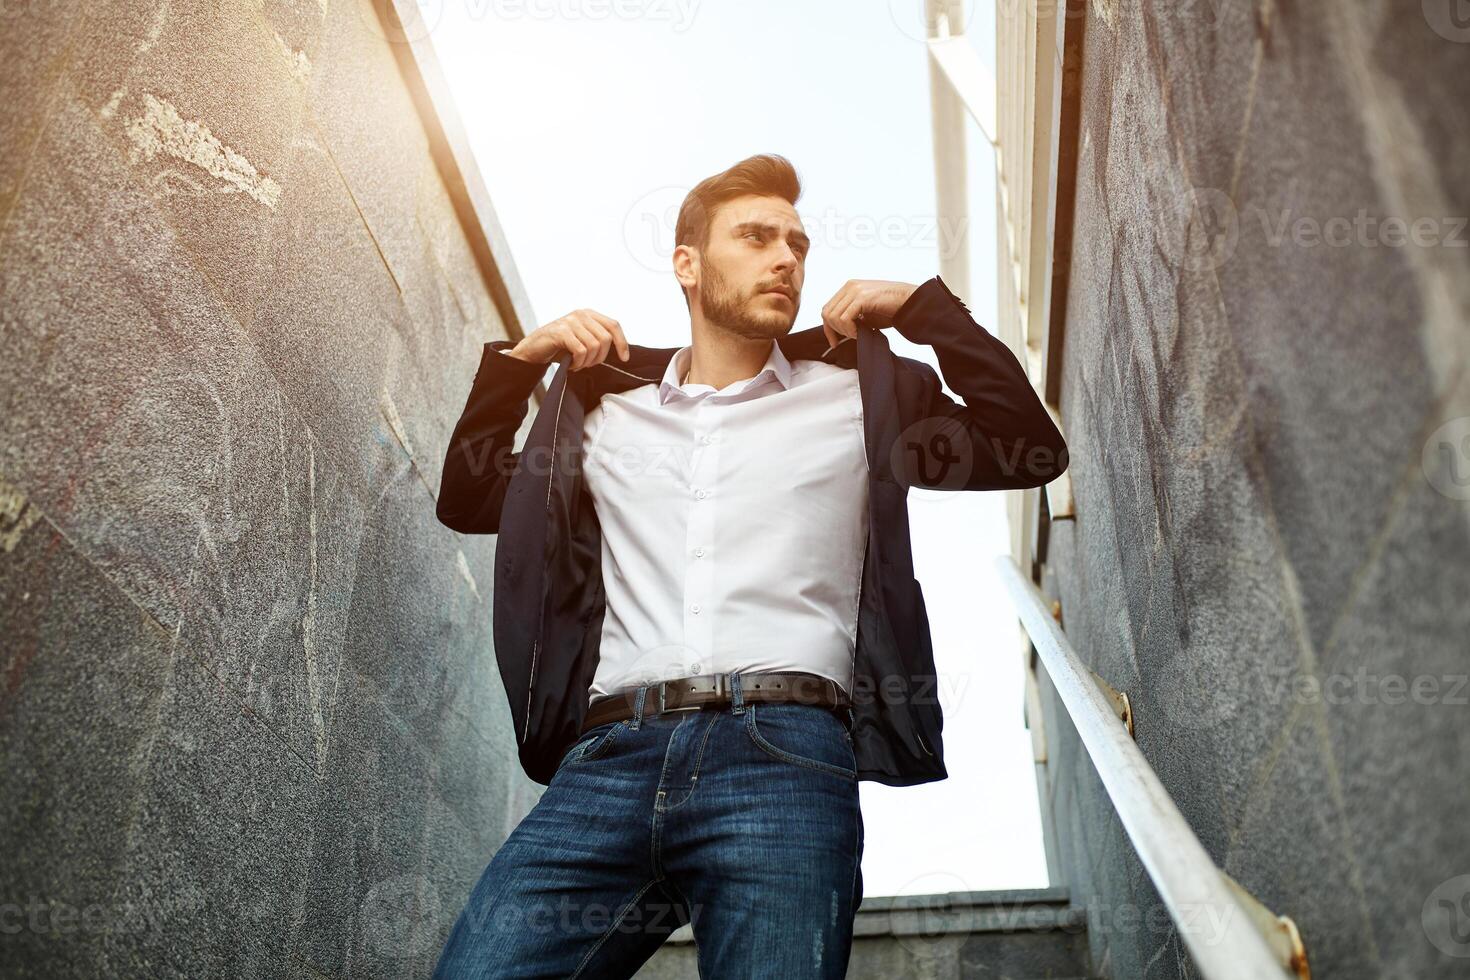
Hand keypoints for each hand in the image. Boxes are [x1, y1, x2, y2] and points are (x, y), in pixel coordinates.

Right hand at [508, 309, 630, 370]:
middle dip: (599, 357)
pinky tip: (571, 364)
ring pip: (594, 346)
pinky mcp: (561, 332)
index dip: (622, 343)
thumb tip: (622, 351)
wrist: (533, 349)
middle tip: (587, 364)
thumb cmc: (560, 347)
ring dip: (587, 362)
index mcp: (589, 314)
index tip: (624, 359)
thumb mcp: (582, 339)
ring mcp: (570, 321)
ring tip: (577, 364)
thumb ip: (598, 339)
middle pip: (605, 339)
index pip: (614, 325)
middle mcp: (581, 314)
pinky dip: (578, 363)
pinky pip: (580, 351)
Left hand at [820, 280, 918, 348]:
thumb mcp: (866, 313)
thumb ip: (851, 317)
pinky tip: (861, 332)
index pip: (827, 308)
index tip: (834, 342)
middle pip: (827, 312)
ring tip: (857, 334)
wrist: (911, 302)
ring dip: (844, 331)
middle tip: (847, 339)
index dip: (828, 328)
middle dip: (834, 331)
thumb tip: (839, 332)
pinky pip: (845, 318)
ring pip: (834, 316)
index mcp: (849, 287)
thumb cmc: (892, 309)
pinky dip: (850, 330)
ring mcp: (855, 290)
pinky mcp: (862, 298)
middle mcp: (850, 286)